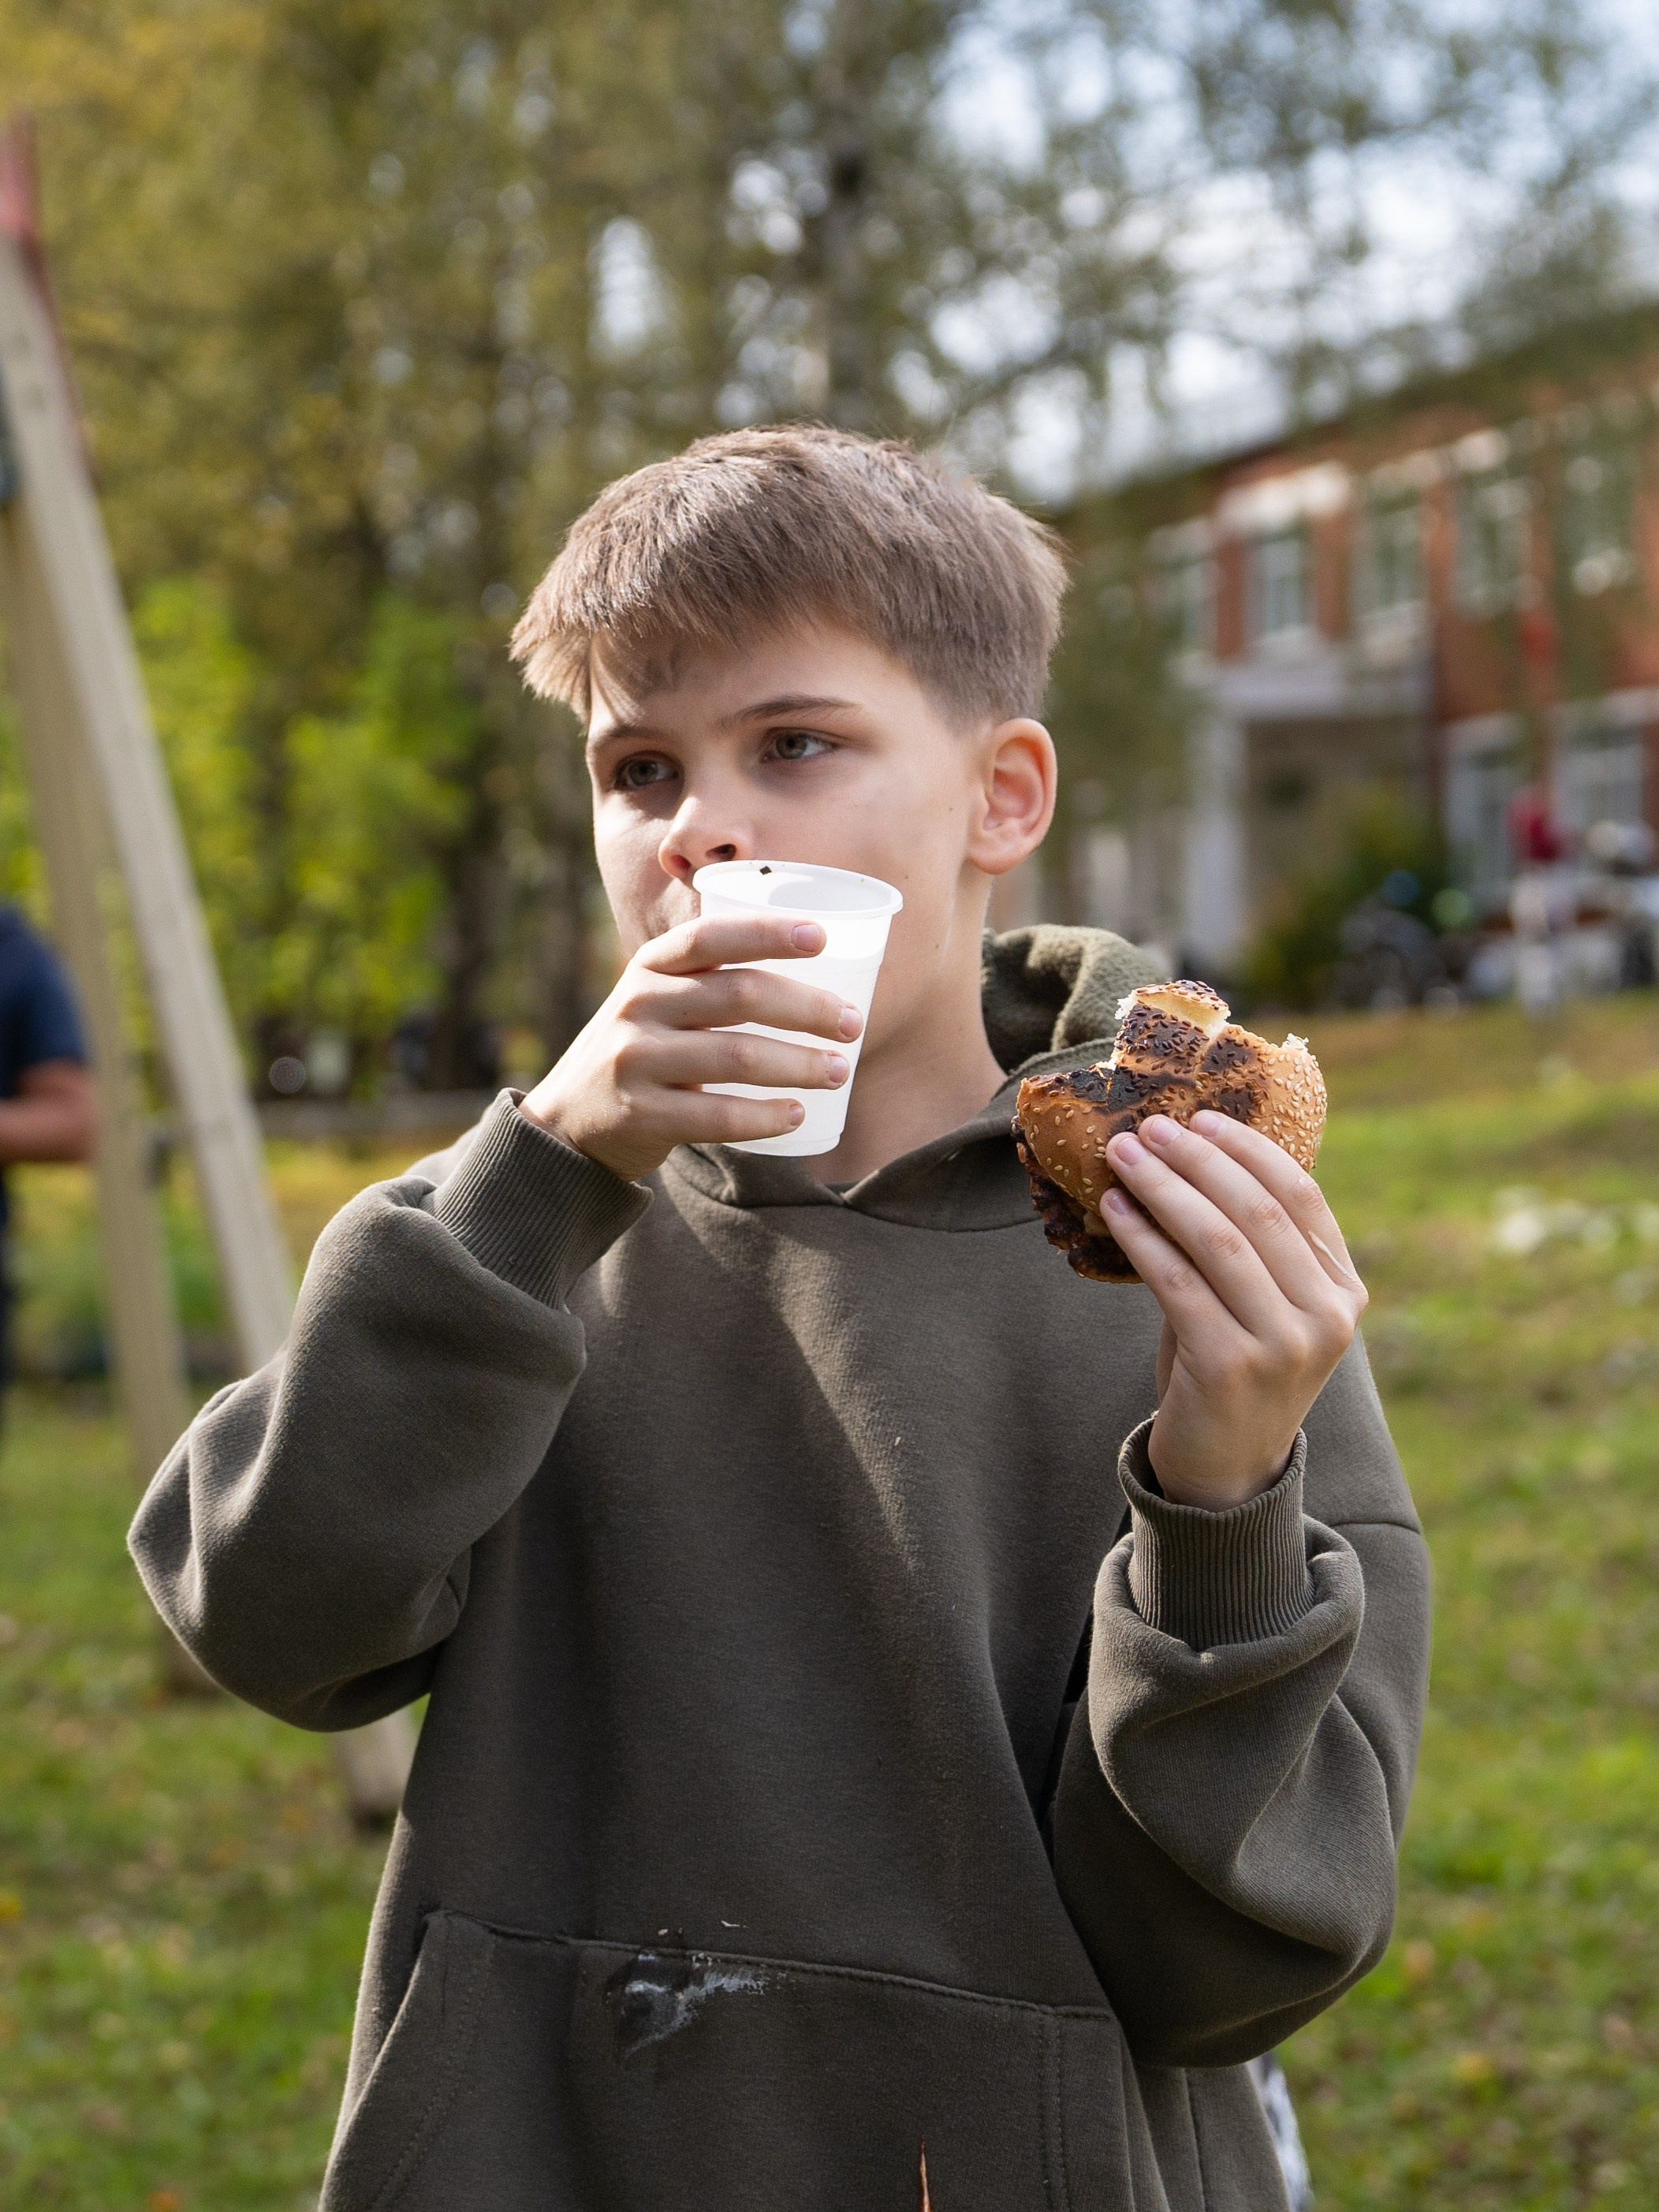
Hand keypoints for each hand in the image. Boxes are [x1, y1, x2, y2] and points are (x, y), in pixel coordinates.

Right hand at [520, 914, 863, 1181]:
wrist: (568, 1120)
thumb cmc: (642, 1049)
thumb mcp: (656, 1001)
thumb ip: (710, 981)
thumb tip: (819, 974)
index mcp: (650, 967)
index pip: (711, 936)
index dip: (767, 932)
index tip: (821, 936)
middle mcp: (639, 1005)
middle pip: (739, 995)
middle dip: (808, 1008)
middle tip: (853, 1023)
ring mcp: (636, 1059)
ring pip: (737, 1056)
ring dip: (800, 1065)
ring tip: (839, 1070)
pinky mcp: (639, 1113)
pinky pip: (717, 1115)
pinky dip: (766, 1116)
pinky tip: (797, 1114)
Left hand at [1102, 1109, 1367, 1510]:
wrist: (1225, 1472)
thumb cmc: (1233, 1370)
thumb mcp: (1260, 1306)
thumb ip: (1245, 1244)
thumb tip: (1183, 1155)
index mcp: (1344, 1292)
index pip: (1302, 1198)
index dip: (1249, 1151)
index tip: (1203, 1118)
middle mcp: (1327, 1317)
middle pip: (1259, 1211)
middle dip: (1199, 1160)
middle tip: (1151, 1128)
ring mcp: (1284, 1346)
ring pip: (1218, 1241)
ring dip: (1165, 1189)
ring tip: (1125, 1156)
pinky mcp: (1231, 1367)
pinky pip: (1178, 1282)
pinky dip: (1142, 1237)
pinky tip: (1114, 1210)